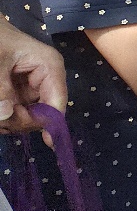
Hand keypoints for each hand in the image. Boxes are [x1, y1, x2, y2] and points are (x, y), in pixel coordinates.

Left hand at [0, 23, 67, 144]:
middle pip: (42, 115)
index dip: (53, 123)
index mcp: (49, 67)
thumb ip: (1, 89)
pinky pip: (16, 113)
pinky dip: (5, 118)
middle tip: (0, 116)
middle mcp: (45, 80)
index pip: (57, 101)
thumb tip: (6, 115)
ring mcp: (32, 88)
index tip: (47, 143)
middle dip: (20, 121)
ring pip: (27, 118)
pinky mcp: (20, 93)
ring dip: (9, 121)